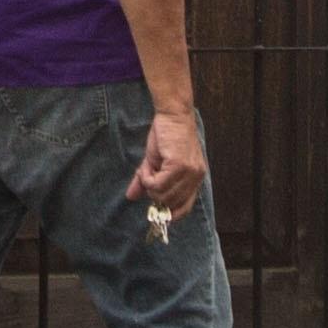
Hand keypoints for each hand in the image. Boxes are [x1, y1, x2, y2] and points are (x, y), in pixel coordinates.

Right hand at [132, 104, 207, 219]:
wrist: (172, 114)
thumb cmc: (167, 135)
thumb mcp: (155, 162)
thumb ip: (146, 181)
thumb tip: (131, 196)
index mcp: (194, 179)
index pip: (185, 207)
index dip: (169, 214)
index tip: (156, 211)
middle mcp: (196, 178)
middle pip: (170, 204)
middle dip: (153, 193)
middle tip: (146, 176)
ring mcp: (189, 173)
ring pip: (163, 195)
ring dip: (149, 184)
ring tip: (147, 169)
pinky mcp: (179, 166)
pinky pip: (158, 184)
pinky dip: (148, 178)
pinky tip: (147, 167)